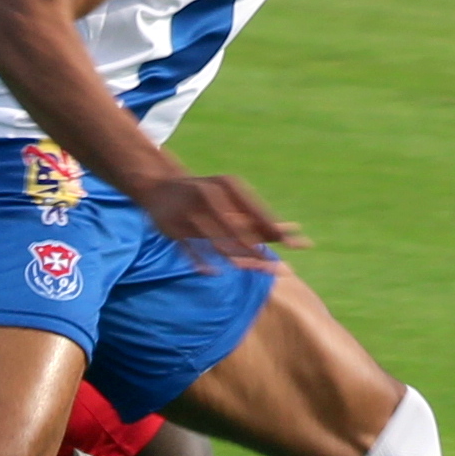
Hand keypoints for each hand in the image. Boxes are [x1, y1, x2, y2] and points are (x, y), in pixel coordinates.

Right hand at [136, 171, 307, 271]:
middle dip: (257, 250)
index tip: (295, 245)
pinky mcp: (172, 226)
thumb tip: (287, 233)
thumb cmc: (204, 193)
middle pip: (237, 229)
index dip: (274, 230)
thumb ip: (252, 214)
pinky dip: (201, 261)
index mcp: (228, 186)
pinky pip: (189, 247)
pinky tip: (213, 272)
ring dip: (233, 256)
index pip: (255, 211)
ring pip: (215, 240)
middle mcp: (210, 196)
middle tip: (276, 267)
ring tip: (250, 268)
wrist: (159, 184)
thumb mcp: (228, 195)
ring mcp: (190, 211)